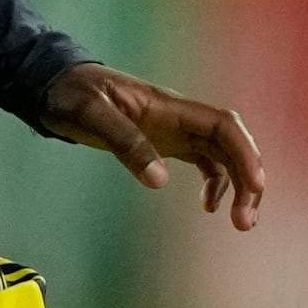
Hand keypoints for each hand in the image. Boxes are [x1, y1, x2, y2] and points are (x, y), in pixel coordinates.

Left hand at [44, 60, 263, 226]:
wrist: (53, 86)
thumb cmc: (70, 93)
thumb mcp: (90, 114)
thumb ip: (125, 143)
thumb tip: (159, 180)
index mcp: (169, 106)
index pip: (223, 125)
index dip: (245, 153)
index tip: (254, 186)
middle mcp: (180, 117)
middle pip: (232, 143)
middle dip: (248, 180)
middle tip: (245, 222)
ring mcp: (176, 129)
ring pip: (223, 155)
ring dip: (238, 186)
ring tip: (239, 221)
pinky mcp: (166, 142)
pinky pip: (205, 161)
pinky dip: (216, 183)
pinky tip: (208, 206)